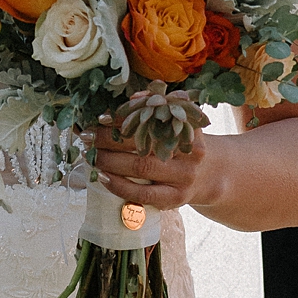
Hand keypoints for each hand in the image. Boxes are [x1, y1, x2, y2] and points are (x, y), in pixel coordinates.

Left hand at [91, 120, 224, 212]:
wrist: (209, 175)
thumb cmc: (184, 144)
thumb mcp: (179, 123)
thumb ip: (159, 109)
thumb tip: (134, 98)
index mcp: (189, 130)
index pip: (151, 121)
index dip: (124, 118)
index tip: (102, 117)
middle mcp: (189, 155)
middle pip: (143, 144)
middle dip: (110, 140)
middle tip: (88, 136)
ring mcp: (182, 179)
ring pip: (140, 169)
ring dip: (109, 161)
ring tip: (91, 155)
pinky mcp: (174, 200)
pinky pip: (141, 195)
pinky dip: (118, 186)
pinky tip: (102, 177)